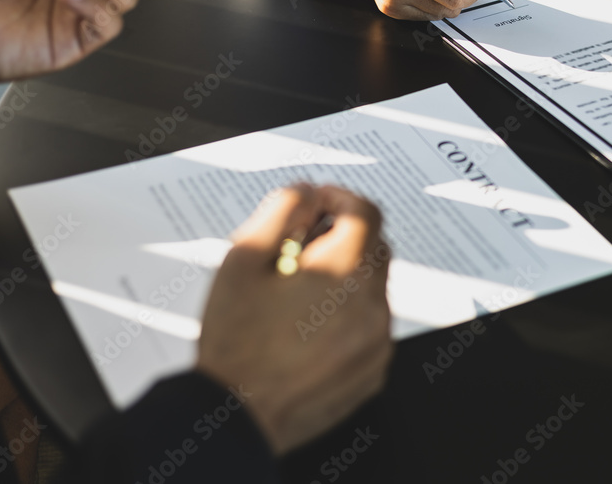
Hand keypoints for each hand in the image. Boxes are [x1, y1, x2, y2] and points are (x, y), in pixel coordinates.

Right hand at [197, 184, 392, 454]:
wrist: (236, 417)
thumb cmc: (235, 342)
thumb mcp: (242, 259)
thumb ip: (281, 210)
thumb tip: (307, 192)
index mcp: (343, 273)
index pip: (365, 212)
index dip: (340, 198)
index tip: (317, 202)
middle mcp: (372, 306)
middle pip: (374, 247)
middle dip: (342, 235)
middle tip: (299, 247)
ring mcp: (376, 342)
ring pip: (374, 286)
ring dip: (346, 276)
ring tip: (297, 294)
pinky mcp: (373, 369)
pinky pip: (372, 324)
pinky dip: (349, 314)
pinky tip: (308, 326)